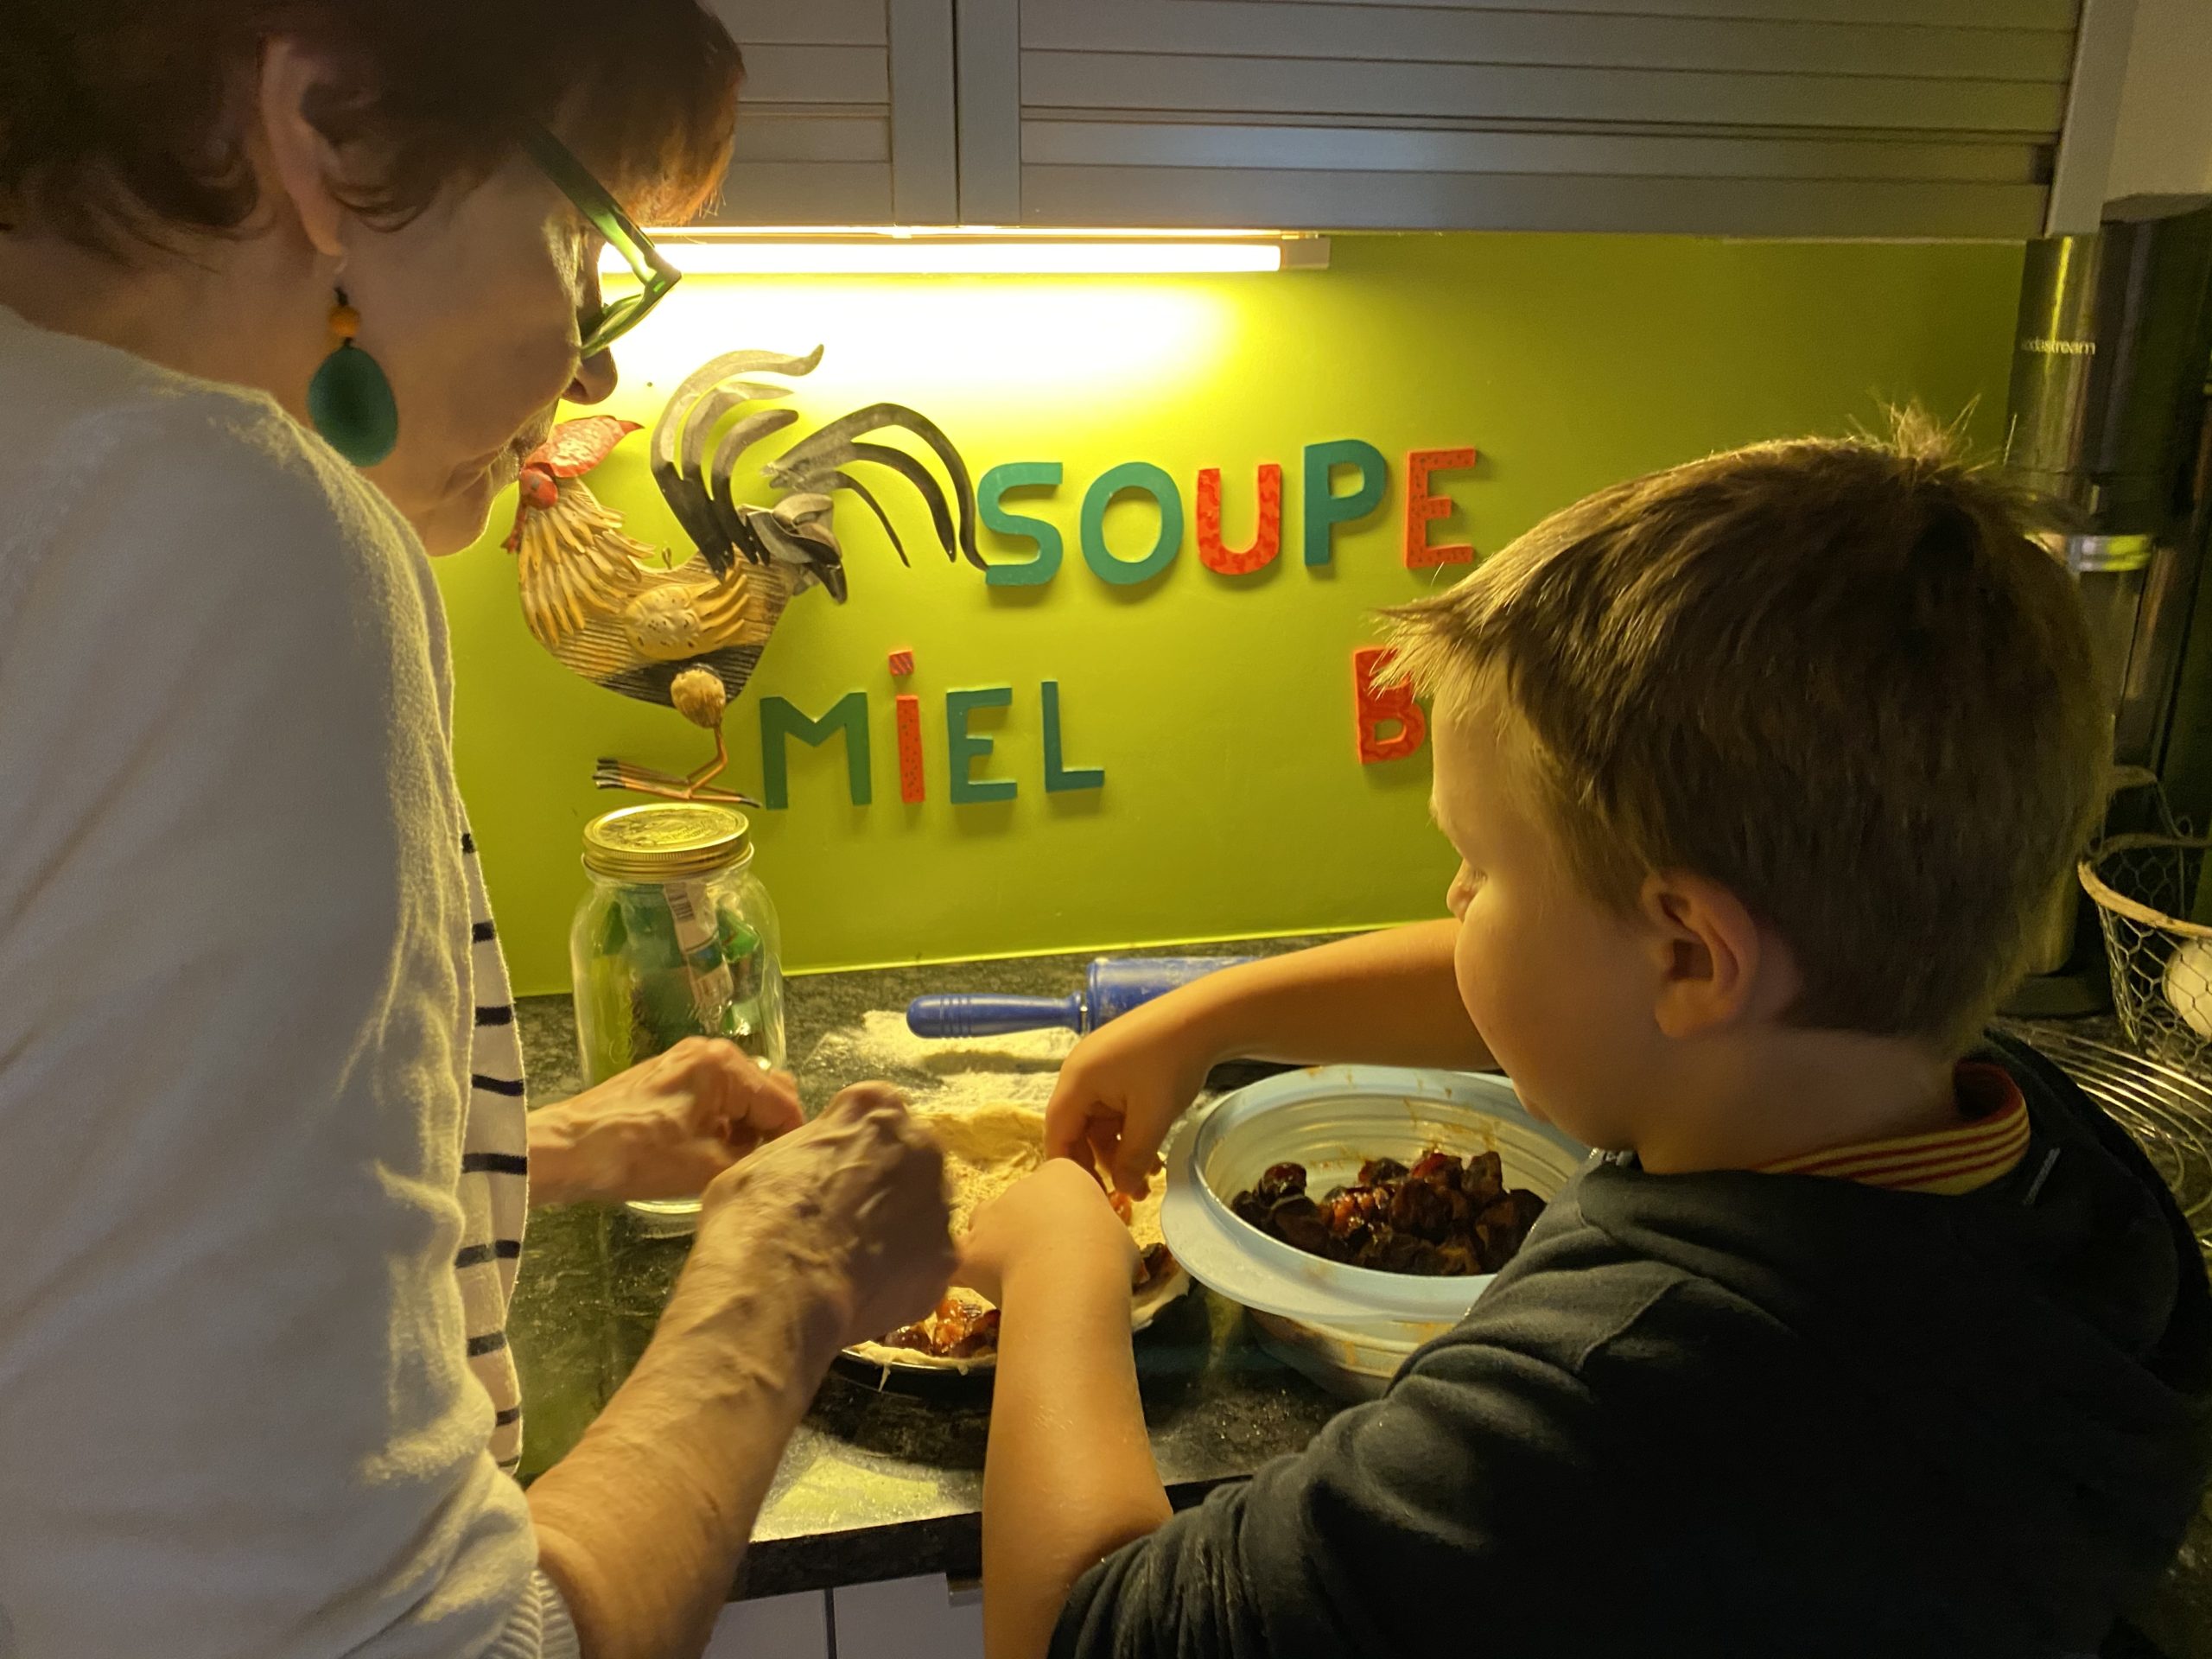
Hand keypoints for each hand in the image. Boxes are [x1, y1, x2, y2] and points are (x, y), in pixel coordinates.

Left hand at [528, 1038, 803, 1205]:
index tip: (788, 1173)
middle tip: (757, 1171)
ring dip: (742, 1131)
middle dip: (767, 1132)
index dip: (791, 1142)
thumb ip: (756, 1155)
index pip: (784, 1104)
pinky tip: (706, 1153)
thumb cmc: (638, 1156)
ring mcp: (687, 1061)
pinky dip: (719, 1124)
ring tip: (731, 1167)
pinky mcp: (668, 1076)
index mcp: (727, 1065)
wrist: (568, 1149)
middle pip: (764, 1094)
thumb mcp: (707, 1166)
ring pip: (739, 1098)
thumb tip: (779, 1155)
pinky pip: (713, 1098)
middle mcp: (712, 1051)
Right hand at [696, 1082, 955, 1350]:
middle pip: (912, 1161)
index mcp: (874, 1109)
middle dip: (887, 1187)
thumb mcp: (768, 1158)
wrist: (778, 1285)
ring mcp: (940, 1203)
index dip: (856, 1148)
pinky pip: (926, 1265)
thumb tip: (814, 1165)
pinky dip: (905, 1278)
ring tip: (858, 1264)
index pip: (877, 1113)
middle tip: (849, 1222)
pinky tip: (870, 1293)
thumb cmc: (757, 1215)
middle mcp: (920, 1146)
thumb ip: (812, 1149)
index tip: (836, 1175)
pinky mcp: (946, 1257)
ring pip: (925, 1214)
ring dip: (901, 1233)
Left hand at [956, 1160, 1138, 1308]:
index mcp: (1061, 1174)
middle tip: (1047, 1262)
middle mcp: (1019, 1187)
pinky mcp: (968, 1250)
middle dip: (1027, 1226)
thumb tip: (1100, 1251)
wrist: (1070, 1276)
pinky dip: (965, 1271)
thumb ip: (1101, 1234)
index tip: (1076, 1239)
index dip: (1064, 1212)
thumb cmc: (1106, 1251)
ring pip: (983, 1223)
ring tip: (1012, 1273)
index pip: (1056, 1184)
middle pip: (1018, 1202)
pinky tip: (976, 1289)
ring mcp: (989, 1216)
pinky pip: (958, 1259)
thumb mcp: (1120, 1235)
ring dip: (993, 1241)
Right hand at [1043, 994, 1217, 1198]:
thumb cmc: (1171, 1064)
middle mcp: (1079, 1073)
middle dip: (1103, 1164)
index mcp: (1076, 1082)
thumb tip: (1125, 1192)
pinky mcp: (1118, 1065)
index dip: (1071, 1171)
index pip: (1058, 1136)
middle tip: (1128, 1195)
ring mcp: (1099, 1067)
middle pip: (1078, 1130)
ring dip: (1120, 1150)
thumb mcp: (1152, 1119)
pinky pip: (1113, 1107)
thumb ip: (1133, 1159)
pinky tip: (1152, 1150)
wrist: (1203, 1016)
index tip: (1093, 1200)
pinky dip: (1128, 1130)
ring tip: (1150, 1177)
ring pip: (1099, 1122)